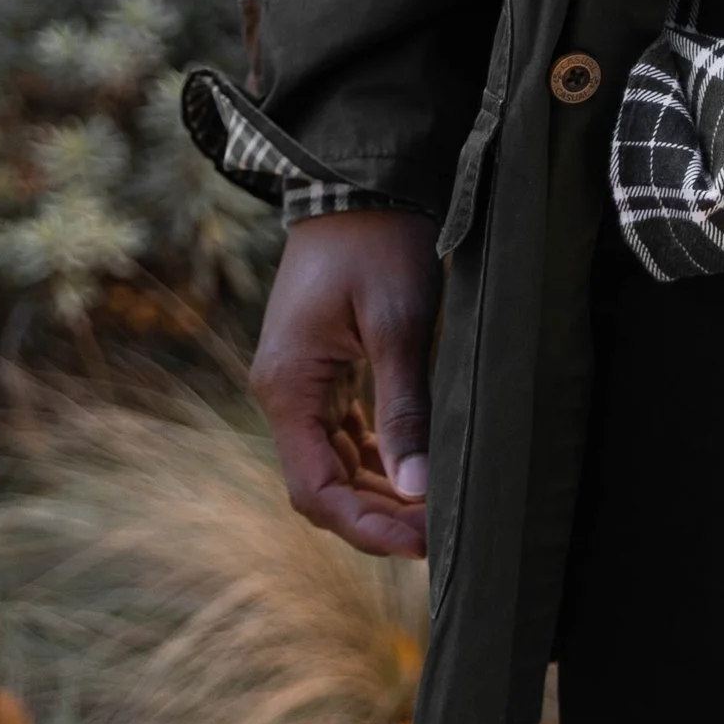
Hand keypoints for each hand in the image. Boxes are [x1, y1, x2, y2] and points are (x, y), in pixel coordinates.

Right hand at [249, 211, 439, 562]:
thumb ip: (404, 408)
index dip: (365, 526)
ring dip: (378, 492)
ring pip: (333, 463)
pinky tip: (414, 471)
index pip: (315, 489)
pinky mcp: (323, 369)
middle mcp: (284, 391)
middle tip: (439, 535)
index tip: (419, 542)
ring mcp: (301, 381)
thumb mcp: (399, 325)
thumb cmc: (379, 243)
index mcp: (288, 386)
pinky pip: (344, 433)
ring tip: (433, 513)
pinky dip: (376, 458)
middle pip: (322, 485)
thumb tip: (418, 487)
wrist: (360, 181)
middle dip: (376, 517)